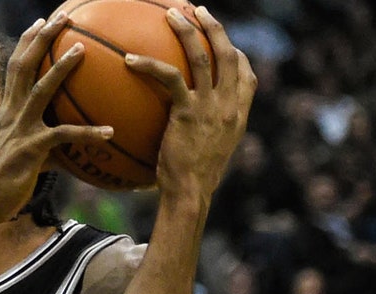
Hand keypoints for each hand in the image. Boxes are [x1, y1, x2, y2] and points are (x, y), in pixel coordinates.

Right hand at [0, 14, 115, 221]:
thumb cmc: (6, 181)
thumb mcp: (26, 154)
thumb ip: (48, 145)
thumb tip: (73, 149)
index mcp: (8, 111)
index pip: (16, 68)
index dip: (28, 43)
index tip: (40, 22)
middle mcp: (11, 114)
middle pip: (24, 66)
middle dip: (42, 39)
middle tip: (62, 17)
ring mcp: (20, 130)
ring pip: (41, 89)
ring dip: (61, 68)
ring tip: (82, 49)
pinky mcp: (30, 150)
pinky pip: (63, 136)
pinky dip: (87, 133)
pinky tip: (109, 132)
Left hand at [128, 6, 256, 200]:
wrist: (192, 194)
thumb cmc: (193, 181)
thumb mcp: (209, 154)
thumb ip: (206, 133)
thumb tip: (187, 129)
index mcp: (238, 114)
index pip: (246, 75)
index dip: (237, 54)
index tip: (223, 42)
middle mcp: (229, 105)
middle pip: (228, 54)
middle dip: (214, 27)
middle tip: (198, 10)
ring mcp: (211, 107)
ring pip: (201, 56)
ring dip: (187, 31)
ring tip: (170, 15)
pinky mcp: (188, 112)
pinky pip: (170, 77)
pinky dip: (149, 64)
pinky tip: (129, 59)